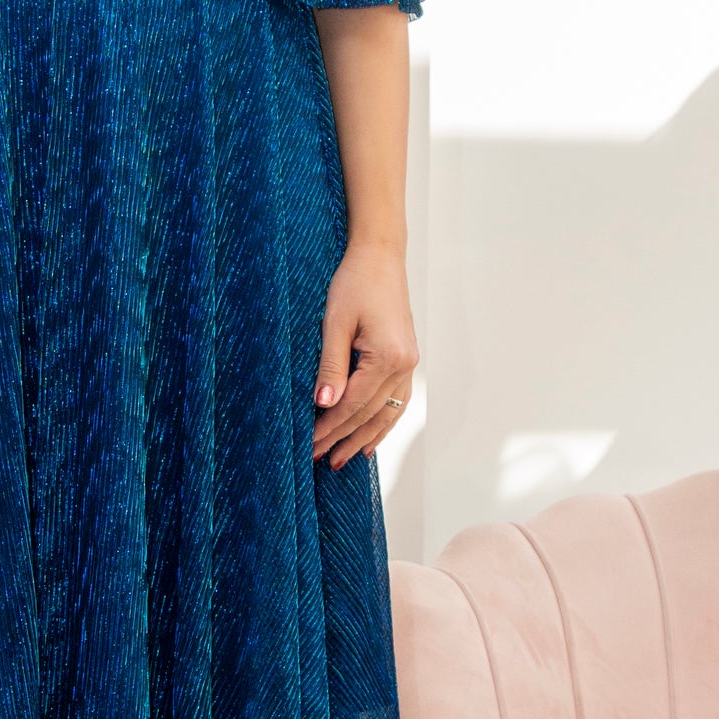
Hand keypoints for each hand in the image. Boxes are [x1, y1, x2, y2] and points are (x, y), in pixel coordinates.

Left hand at [312, 240, 417, 469]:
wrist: (380, 258)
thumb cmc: (354, 283)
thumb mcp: (335, 323)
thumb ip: (331, 366)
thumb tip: (324, 405)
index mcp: (387, 357)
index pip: (352, 404)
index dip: (329, 427)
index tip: (309, 444)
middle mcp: (404, 365)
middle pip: (369, 414)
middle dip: (341, 438)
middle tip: (319, 459)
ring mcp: (409, 364)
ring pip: (386, 413)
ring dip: (362, 437)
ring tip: (341, 460)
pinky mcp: (406, 360)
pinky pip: (396, 402)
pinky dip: (382, 423)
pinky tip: (368, 439)